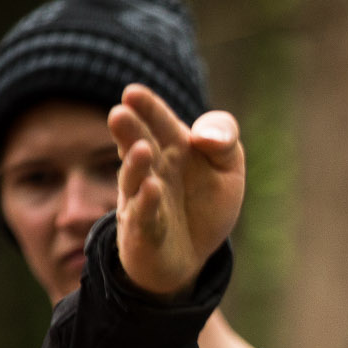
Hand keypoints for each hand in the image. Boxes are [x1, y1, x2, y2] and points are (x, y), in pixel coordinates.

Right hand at [108, 84, 245, 298]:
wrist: (194, 254)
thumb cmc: (205, 202)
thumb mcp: (227, 166)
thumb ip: (224, 140)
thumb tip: (205, 136)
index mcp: (171, 147)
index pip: (158, 122)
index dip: (147, 108)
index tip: (133, 93)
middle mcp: (151, 170)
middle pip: (138, 146)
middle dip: (129, 131)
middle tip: (120, 113)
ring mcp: (143, 200)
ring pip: (135, 181)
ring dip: (136, 165)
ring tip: (141, 149)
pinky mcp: (143, 232)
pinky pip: (144, 217)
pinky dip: (147, 203)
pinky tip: (152, 189)